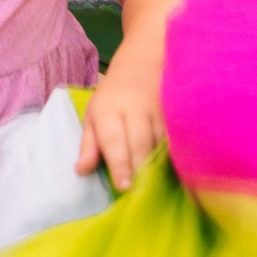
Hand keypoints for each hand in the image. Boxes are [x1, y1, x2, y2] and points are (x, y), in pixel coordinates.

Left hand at [75, 45, 167, 189]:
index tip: (123, 187)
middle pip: (140, 142)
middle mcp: (134, 109)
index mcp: (108, 110)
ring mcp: (158, 110)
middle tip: (140, 192)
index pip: (113, 140)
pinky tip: (174, 170)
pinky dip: (174, 154)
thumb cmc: (112, 98)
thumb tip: (81, 170)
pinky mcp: (175, 112)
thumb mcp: (93, 116)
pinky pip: (175, 137)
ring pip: (160, 141)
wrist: (142, 64)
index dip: (120, 164)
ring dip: (159, 165)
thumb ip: (89, 144)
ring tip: (157, 186)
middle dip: (140, 168)